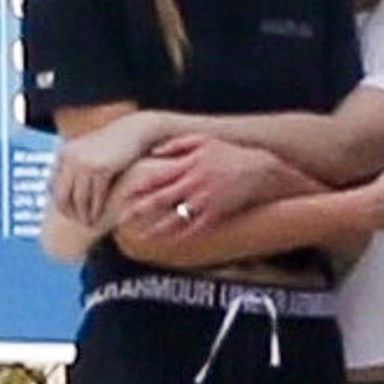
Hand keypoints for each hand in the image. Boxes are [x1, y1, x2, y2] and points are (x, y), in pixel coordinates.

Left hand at [53, 113, 155, 225]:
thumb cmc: (113, 143)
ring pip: (79, 200)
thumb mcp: (89, 150)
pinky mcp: (102, 169)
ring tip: (89, 223)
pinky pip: (96, 197)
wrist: (134, 130)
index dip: (59, 203)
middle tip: (78, 222)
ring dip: (84, 215)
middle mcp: (71, 158)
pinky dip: (97, 210)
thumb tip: (66, 186)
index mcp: (64, 153)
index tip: (68, 213)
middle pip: (62, 196)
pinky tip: (99, 216)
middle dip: (69, 213)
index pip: (53, 186)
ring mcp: (86, 164)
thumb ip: (76, 164)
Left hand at [119, 135, 282, 235]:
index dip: (138, 187)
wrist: (260, 169)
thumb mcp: (203, 141)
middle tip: (123, 218)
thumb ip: (176, 145)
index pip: (156, 177)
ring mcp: (205, 200)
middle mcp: (193, 183)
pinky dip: (183, 236)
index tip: (123, 195)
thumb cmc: (229, 154)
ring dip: (158, 227)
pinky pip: (197, 228)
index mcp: (188, 165)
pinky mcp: (217, 213)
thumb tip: (153, 152)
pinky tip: (172, 242)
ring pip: (176, 217)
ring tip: (143, 236)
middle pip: (161, 199)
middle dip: (141, 210)